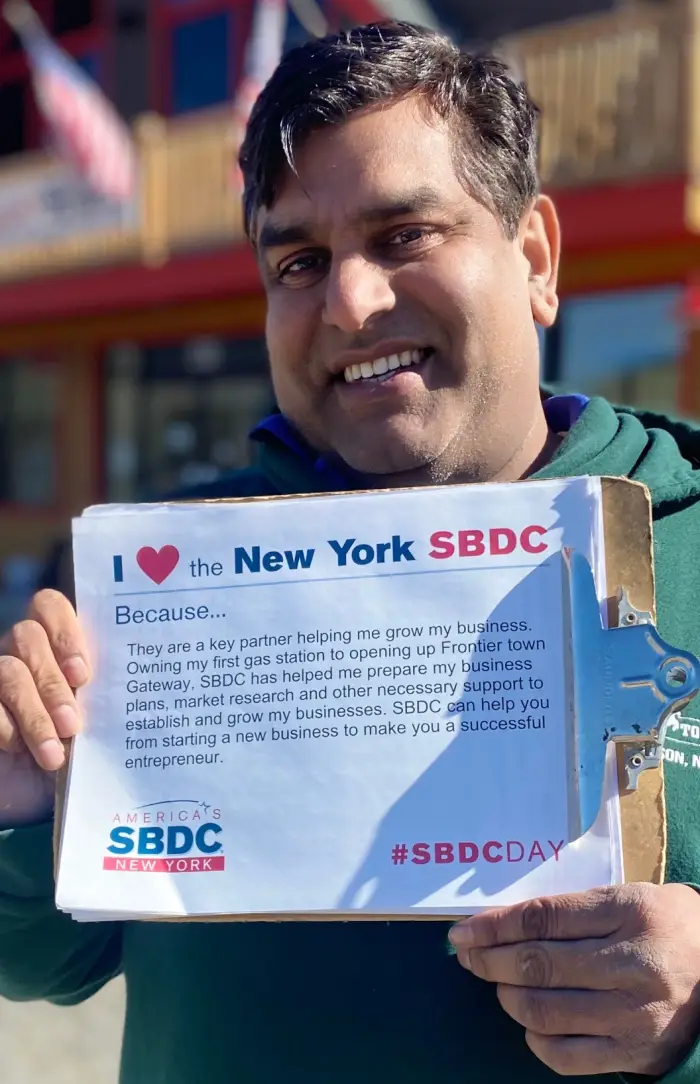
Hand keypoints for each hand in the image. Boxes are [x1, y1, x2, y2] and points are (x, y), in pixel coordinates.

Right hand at [0, 590, 88, 773]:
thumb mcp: (98, 724)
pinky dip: (7, 727)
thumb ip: (105, 700)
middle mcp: (24, 652)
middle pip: (28, 636)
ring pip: (9, 671)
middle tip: (73, 723)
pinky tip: (20, 750)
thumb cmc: (81, 752)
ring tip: (55, 753)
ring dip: (34, 714)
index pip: (50, 606)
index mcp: (57, 643)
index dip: (64, 631)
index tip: (83, 674)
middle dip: (52, 681)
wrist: (40, 791)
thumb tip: (129, 696)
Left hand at [449, 883, 699, 1076]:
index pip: (545, 917)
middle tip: (468, 955)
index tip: (464, 930)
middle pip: (539, 964)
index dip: (496, 925)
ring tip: (501, 985)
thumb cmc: (666, 926)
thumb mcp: (628, 899)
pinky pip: (565, 1056)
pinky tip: (533, 1023)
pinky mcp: (635, 1055)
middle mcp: (633, 964)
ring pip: (544, 1011)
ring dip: (508, 997)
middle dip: (490, 960)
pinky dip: (536, 1039)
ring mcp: (634, 1015)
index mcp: (630, 912)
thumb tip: (503, 923)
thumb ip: (572, 910)